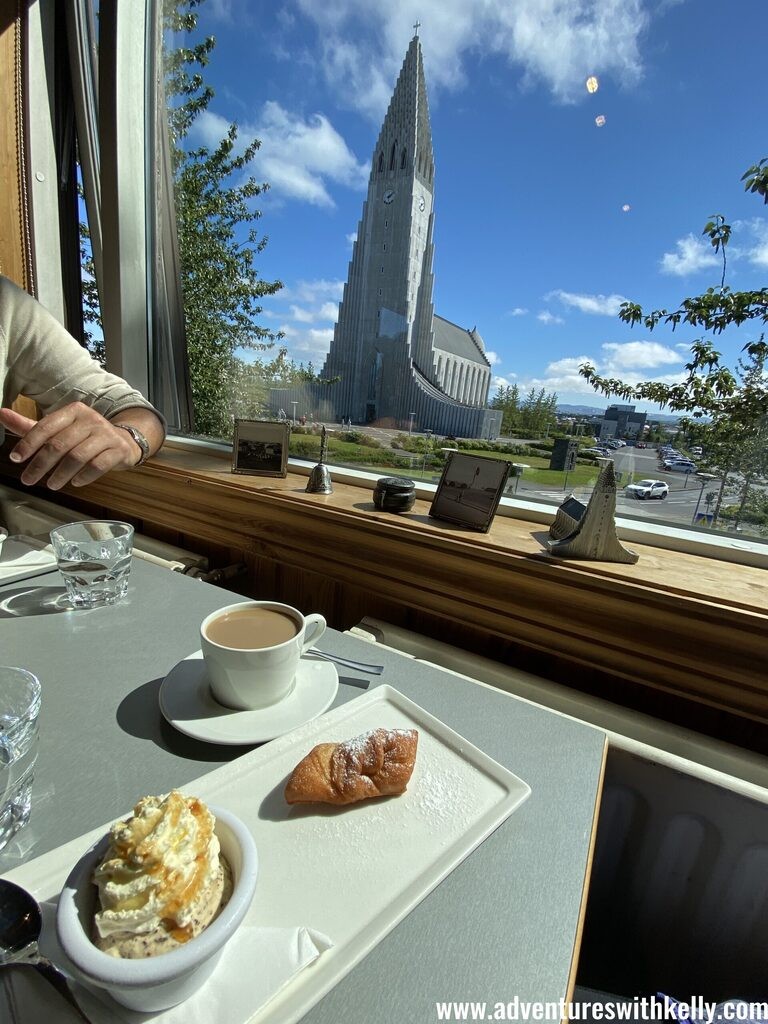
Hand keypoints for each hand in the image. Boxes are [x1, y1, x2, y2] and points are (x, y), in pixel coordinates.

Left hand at [0, 402, 142, 489]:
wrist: (124, 440)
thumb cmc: (86, 436)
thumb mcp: (59, 429)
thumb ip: (31, 426)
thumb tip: (1, 414)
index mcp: (73, 411)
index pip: (46, 426)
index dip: (28, 443)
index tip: (15, 459)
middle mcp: (91, 419)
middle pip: (60, 444)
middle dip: (40, 464)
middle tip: (28, 479)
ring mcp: (106, 435)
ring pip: (78, 456)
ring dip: (61, 473)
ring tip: (52, 484)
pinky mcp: (118, 450)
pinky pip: (98, 465)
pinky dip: (84, 476)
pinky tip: (75, 483)